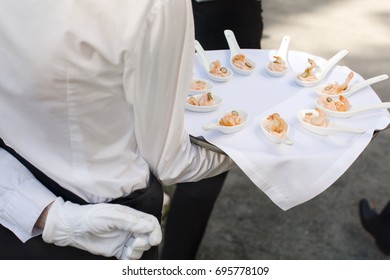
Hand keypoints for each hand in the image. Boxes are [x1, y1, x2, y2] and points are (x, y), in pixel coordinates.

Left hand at [42, 197, 160, 258]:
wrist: (74, 228)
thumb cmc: (92, 217)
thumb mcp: (113, 216)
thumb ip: (131, 221)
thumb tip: (150, 226)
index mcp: (131, 216)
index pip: (151, 223)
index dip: (156, 231)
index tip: (155, 240)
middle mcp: (130, 228)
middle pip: (148, 236)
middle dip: (146, 242)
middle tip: (136, 243)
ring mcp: (124, 239)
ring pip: (141, 248)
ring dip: (138, 250)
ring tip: (128, 249)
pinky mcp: (118, 250)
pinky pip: (131, 257)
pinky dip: (131, 258)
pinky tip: (124, 254)